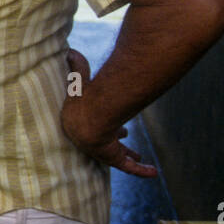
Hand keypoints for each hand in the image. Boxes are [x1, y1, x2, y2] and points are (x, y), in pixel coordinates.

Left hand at [60, 49, 157, 177]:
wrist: (89, 117)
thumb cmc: (82, 98)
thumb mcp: (80, 81)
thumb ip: (77, 68)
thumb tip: (70, 50)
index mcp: (83, 123)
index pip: (94, 125)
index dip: (106, 125)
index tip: (118, 125)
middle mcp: (92, 139)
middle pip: (106, 141)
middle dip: (116, 141)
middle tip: (124, 136)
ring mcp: (102, 151)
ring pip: (118, 157)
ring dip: (128, 157)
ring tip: (139, 158)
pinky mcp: (112, 159)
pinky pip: (129, 169)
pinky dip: (141, 171)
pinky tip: (154, 173)